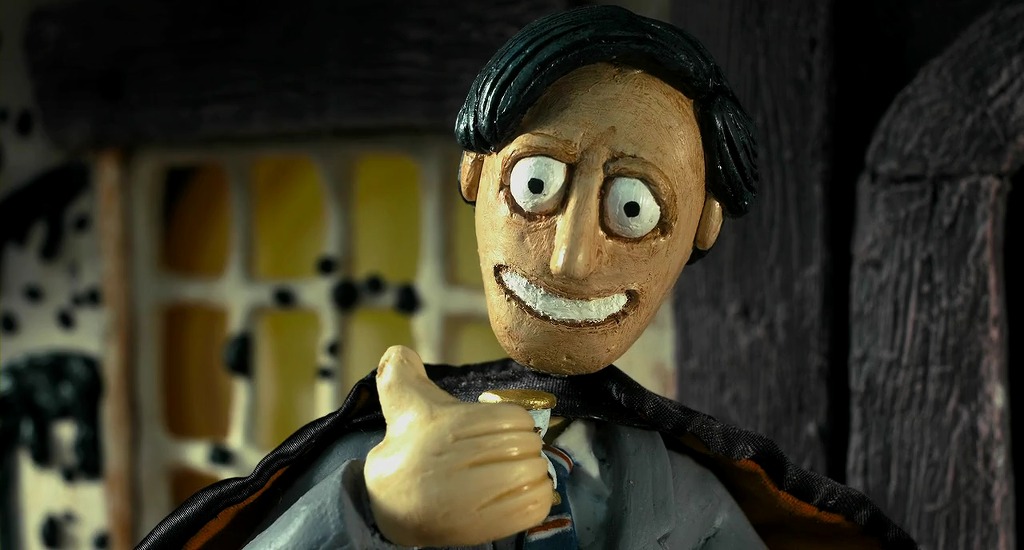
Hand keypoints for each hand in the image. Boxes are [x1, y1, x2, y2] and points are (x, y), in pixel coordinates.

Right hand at [364, 346, 551, 546]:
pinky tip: (525, 493)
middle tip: (518, 452)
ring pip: (531, 476)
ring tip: (522, 473)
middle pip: (525, 446)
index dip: (519, 422)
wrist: (390, 504)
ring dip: (535, 474)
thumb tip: (397, 351)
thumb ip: (401, 375)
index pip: (513, 419)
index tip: (510, 429)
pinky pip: (531, 508)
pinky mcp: (479, 528)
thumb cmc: (410, 447)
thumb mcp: (403, 405)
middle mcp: (452, 464)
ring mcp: (465, 500)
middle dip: (528, 448)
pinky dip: (538, 498)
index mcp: (444, 428)